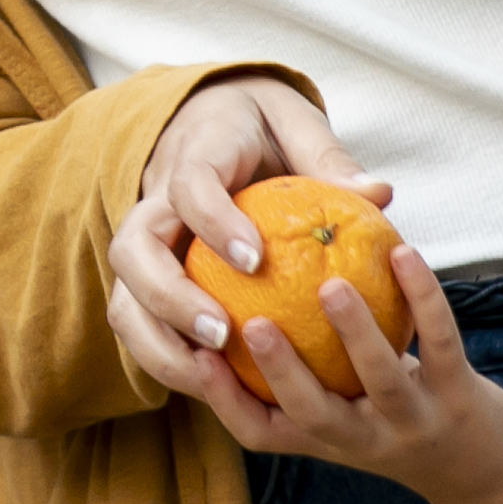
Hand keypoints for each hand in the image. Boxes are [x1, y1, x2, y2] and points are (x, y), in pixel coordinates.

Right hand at [101, 73, 391, 402]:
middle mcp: (155, 200)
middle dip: (168, 297)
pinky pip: (141, 324)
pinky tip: (217, 386)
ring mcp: (146, 244)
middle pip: (132, 250)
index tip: (255, 259)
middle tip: (223, 333)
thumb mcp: (295, 122)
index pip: (188, 186)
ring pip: (124, 297)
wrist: (205, 117)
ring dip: (159, 342)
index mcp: (194, 153)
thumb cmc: (258, 123)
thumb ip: (329, 158)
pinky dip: (167, 359)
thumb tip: (379, 194)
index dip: (213, 223)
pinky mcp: (147, 279)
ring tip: (213, 374)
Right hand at [201, 249, 502, 503]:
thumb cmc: (399, 426)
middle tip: (252, 323)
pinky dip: (424, 298)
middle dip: (281, 371)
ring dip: (356, 333)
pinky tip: (404, 253)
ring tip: (331, 286)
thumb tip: (241, 287)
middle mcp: (365, 440)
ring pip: (382, 381)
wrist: (487, 481)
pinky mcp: (463, 401)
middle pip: (313, 414)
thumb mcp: (347, 411)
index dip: (223, 400)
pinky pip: (441, 345)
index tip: (195, 355)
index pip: (260, 433)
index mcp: (326, 441)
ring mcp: (415, 424)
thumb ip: (304, 370)